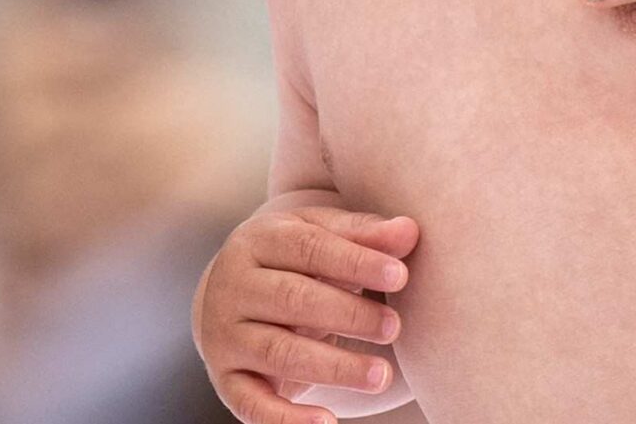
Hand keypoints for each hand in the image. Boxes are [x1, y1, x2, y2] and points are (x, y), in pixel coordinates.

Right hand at [193, 206, 416, 423]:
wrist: (228, 298)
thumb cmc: (291, 262)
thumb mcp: (321, 237)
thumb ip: (363, 236)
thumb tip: (410, 230)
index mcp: (258, 240)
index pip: (308, 247)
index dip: (355, 261)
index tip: (399, 275)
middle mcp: (234, 286)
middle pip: (292, 299)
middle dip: (348, 314)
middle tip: (394, 327)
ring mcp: (226, 334)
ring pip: (279, 352)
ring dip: (333, 367)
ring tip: (381, 375)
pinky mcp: (227, 379)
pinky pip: (252, 404)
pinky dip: (287, 419)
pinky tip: (327, 423)